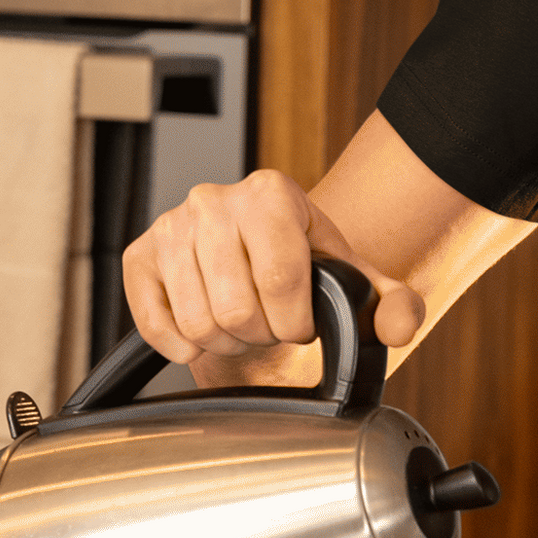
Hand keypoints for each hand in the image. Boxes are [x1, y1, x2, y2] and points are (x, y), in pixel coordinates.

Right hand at [121, 169, 426, 385]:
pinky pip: (155, 324)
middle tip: (272, 325)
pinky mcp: (138, 257)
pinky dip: (182, 345)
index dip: (296, 321)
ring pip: (197, 322)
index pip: (280, 278)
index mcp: (272, 192)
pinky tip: (205, 332)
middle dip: (263, 335)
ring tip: (245, 325)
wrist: (261, 262)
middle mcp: (215, 199)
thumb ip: (396, 305)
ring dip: (226, 342)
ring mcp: (172, 225)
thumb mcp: (359, 281)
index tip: (304, 324)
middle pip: (236, 308)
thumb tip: (398, 328)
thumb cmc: (309, 269)